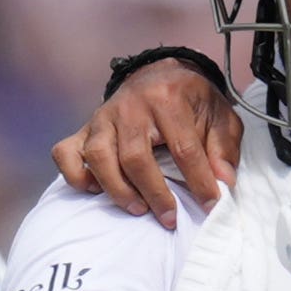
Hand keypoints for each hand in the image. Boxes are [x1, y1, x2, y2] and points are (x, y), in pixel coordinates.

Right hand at [54, 54, 243, 225]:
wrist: (160, 73)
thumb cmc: (191, 100)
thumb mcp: (219, 115)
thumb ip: (224, 147)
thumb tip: (224, 181)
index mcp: (168, 97)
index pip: (184, 148)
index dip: (199, 182)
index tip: (211, 206)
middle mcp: (130, 106)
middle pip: (135, 157)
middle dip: (155, 193)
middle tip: (169, 218)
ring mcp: (103, 117)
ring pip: (98, 157)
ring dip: (117, 190)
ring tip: (138, 208)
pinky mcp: (85, 128)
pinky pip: (66, 153)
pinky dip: (76, 176)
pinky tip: (96, 189)